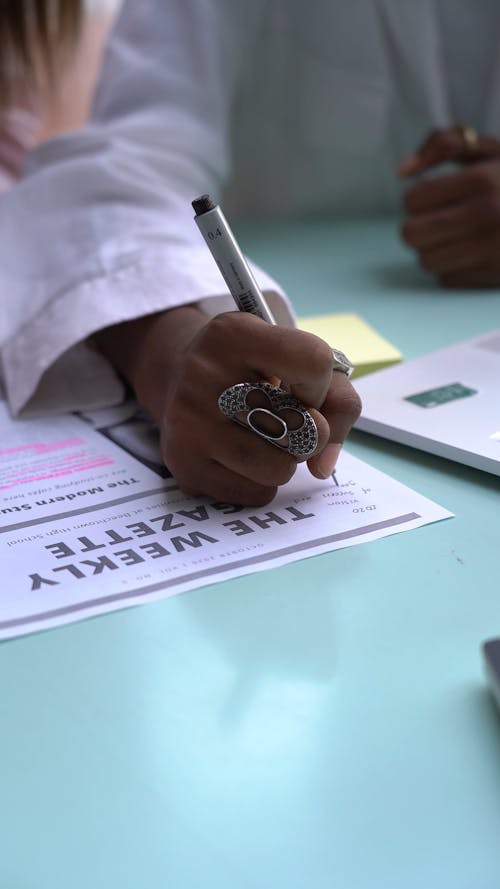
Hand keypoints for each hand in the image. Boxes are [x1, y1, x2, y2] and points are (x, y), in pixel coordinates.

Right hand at [96, 307, 360, 505]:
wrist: (177, 377)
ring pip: (280, 469)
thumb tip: (323, 466)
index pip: (315, 361)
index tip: (302, 388)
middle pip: (304, 427)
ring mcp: (189, 423)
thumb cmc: (251, 369)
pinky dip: (261, 482)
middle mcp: (204, 374)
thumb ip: (336, 398)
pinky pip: (256, 494)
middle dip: (311, 432)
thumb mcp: (291, 356)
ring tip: (265, 438)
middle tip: (288, 419)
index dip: (322, 384)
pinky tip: (241, 456)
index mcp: (233, 334)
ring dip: (286, 461)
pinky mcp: (183, 464)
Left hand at [398, 126, 499, 287]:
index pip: (412, 200)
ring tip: (454, 236)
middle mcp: (488, 215)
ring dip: (433, 249)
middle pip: (411, 234)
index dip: (417, 199)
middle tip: (436, 220)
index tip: (433, 198)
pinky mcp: (495, 276)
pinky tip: (470, 253)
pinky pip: (446, 280)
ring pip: (425, 261)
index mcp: (483, 180)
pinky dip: (452, 268)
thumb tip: (401, 171)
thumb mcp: (487, 150)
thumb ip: (442, 144)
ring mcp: (493, 249)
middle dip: (418, 226)